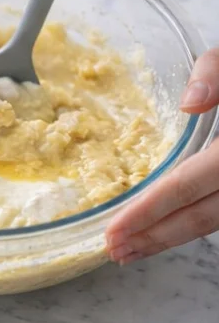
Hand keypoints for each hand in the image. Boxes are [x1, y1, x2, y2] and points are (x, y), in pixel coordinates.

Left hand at [107, 50, 218, 261]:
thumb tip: (189, 104)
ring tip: (131, 250)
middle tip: (114, 250)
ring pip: (211, 223)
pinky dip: (190, 227)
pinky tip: (163, 232)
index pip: (186, 186)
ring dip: (169, 239)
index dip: (148, 211)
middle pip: (199, 217)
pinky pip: (218, 216)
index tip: (114, 229)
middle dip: (153, 237)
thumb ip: (215, 72)